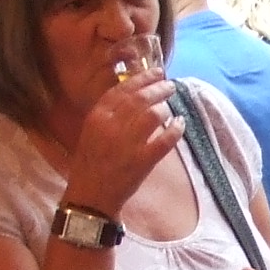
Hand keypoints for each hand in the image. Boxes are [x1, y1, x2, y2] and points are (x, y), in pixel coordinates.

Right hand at [63, 69, 181, 219]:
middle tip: (169, 86)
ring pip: (154, 115)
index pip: (123, 89)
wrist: (90, 196)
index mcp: (97, 117)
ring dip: (166, 108)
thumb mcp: (91, 131)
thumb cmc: (90, 163)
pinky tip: (180, 124)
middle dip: (159, 88)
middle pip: (141, 99)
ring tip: (171, 107)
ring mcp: (128, 144)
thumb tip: (135, 94)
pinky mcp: (143, 161)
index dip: (142, 78)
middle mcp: (112, 126)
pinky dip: (176, 129)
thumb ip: (109, 113)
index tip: (156, 72)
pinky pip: (165, 139)